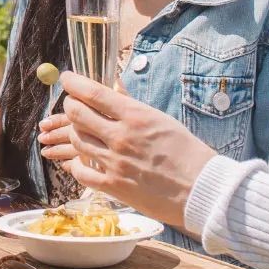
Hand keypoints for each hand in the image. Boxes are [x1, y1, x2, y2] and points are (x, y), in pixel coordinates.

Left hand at [36, 72, 216, 229]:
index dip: (74, 83)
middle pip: (77, 113)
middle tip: (72, 103)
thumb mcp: (161, 120)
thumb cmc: (188, 153)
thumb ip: (133, 107)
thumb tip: (115, 88)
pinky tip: (82, 160)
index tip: (67, 79)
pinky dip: (77, 163)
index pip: (94, 93)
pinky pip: (80, 171)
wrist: (202, 190)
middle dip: (70, 104)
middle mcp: (121, 136)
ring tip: (81, 131)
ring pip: (77, 140)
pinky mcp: (113, 186)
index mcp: (136, 116)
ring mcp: (115, 162)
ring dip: (75, 132)